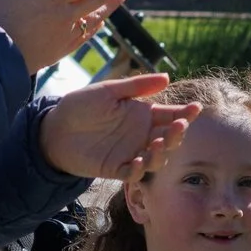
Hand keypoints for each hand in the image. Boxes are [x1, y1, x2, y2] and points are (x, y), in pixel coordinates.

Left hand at [39, 75, 199, 179]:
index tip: (196, 108)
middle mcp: (141, 135)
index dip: (185, 113)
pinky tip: (137, 161)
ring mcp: (130, 153)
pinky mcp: (116, 169)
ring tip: (156, 144)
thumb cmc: (81, 106)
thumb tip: (167, 77)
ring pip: (156, 159)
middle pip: (168, 139)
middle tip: (179, 126)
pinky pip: (132, 174)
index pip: (171, 115)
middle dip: (177, 134)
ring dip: (161, 153)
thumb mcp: (108, 91)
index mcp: (143, 115)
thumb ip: (136, 86)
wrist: (55, 128)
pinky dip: (138, 170)